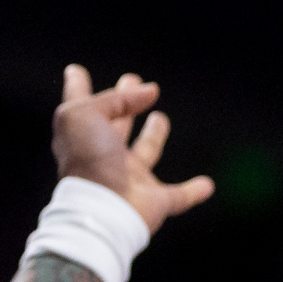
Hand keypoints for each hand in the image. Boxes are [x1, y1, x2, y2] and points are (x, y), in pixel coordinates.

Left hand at [52, 65, 213, 237]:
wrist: (101, 210)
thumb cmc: (88, 161)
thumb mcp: (85, 114)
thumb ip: (115, 99)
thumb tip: (148, 91)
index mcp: (84, 136)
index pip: (81, 106)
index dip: (77, 87)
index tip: (75, 70)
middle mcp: (104, 157)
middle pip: (114, 126)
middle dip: (123, 104)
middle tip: (133, 81)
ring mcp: (128, 180)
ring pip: (144, 155)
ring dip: (153, 138)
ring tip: (160, 119)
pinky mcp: (153, 202)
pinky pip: (177, 196)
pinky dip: (192, 191)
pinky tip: (206, 185)